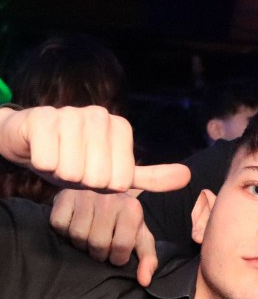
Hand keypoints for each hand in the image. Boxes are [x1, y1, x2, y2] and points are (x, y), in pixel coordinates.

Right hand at [0, 105, 189, 192]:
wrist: (29, 142)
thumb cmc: (76, 160)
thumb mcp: (115, 173)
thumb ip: (150, 177)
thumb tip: (187, 177)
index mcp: (120, 128)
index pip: (120, 180)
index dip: (102, 185)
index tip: (93, 170)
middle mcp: (99, 115)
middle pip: (97, 178)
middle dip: (81, 181)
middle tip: (73, 167)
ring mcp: (71, 113)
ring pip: (72, 171)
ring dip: (60, 173)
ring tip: (58, 159)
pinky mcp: (42, 117)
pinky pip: (48, 162)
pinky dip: (42, 165)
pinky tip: (41, 151)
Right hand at [50, 189, 158, 285]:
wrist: (101, 191)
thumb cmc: (122, 219)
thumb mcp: (139, 236)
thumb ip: (147, 259)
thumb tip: (145, 281)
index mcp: (132, 209)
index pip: (122, 245)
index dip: (117, 258)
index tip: (116, 255)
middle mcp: (110, 199)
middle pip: (98, 243)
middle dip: (99, 253)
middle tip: (100, 247)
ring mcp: (86, 195)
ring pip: (78, 236)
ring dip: (81, 244)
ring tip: (88, 236)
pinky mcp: (65, 196)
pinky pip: (59, 225)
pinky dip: (64, 232)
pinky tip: (74, 225)